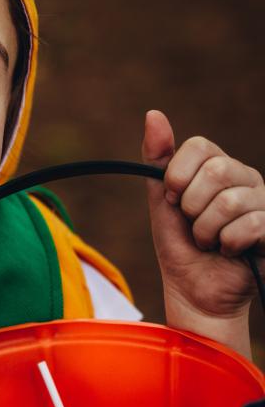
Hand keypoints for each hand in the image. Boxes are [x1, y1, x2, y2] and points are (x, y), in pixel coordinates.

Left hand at [141, 110, 264, 355]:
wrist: (196, 292)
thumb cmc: (181, 247)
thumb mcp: (162, 203)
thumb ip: (158, 161)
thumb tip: (153, 114)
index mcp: (220, 168)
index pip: (201, 145)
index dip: (178, 175)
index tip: (172, 199)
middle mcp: (247, 179)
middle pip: (218, 170)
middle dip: (192, 206)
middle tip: (192, 224)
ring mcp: (264, 202)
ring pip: (231, 201)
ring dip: (207, 231)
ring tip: (210, 242)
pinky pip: (250, 226)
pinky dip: (228, 244)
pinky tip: (230, 251)